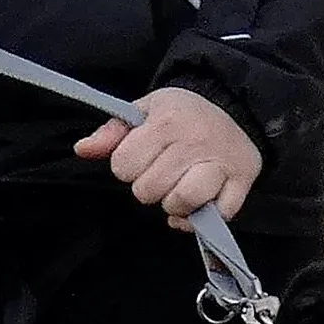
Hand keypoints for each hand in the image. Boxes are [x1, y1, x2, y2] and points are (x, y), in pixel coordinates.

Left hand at [74, 85, 261, 229]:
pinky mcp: (241, 181)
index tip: (140, 158)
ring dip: (174, 204)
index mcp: (166, 122)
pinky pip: (217, 215)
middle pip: (149, 190)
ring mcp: (220, 163)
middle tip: (160, 173)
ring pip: (183, 202)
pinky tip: (194, 207)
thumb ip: (112, 132)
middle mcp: (194, 142)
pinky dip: (200, 218)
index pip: (124, 165)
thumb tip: (83, 149)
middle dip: (148, 187)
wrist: (235, 106)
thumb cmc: (183, 113)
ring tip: (177, 189)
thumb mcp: (145, 110)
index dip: (126, 167)